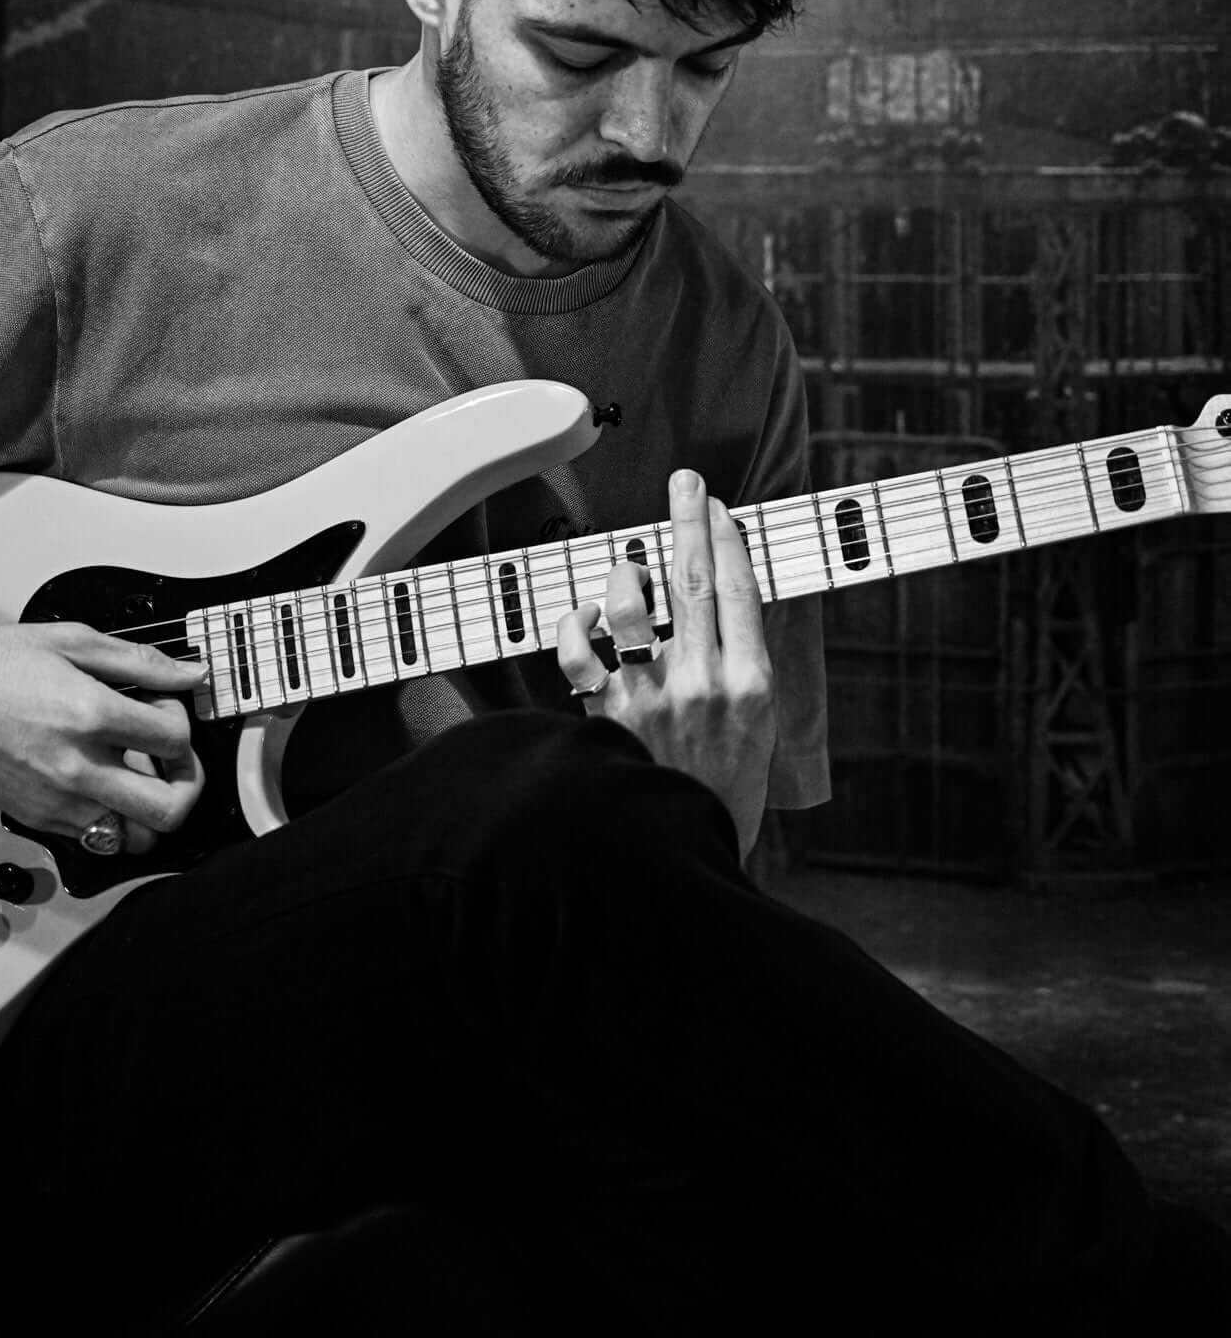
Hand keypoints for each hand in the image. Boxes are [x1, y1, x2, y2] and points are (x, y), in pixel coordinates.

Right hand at [0, 622, 205, 853]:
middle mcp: (75, 769)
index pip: (175, 740)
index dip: (181, 719)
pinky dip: (114, 818)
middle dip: (187, 782)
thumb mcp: (71, 641)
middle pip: (169, 808)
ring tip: (138, 773)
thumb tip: (188, 673)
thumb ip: (140, 660)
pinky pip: (96, 839)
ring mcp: (55, 802)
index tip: (164, 706)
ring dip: (150, 808)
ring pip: (136, 837)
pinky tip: (103, 781)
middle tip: (174, 758)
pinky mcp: (37, 820)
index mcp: (88, 716)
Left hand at [556, 468, 775, 859]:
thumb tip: (727, 606)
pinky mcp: (604, 714)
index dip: (728, 538)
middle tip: (686, 480)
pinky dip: (576, 623)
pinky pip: (577, 650)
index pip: (741, 589)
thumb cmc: (723, 793)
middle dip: (689, 519)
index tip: (720, 506)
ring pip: (630, 604)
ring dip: (627, 573)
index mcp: (752, 684)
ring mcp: (650, 696)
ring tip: (632, 570)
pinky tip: (586, 616)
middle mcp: (703, 682)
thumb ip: (743, 667)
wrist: (679, 857)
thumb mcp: (760, 729)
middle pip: (693, 579)